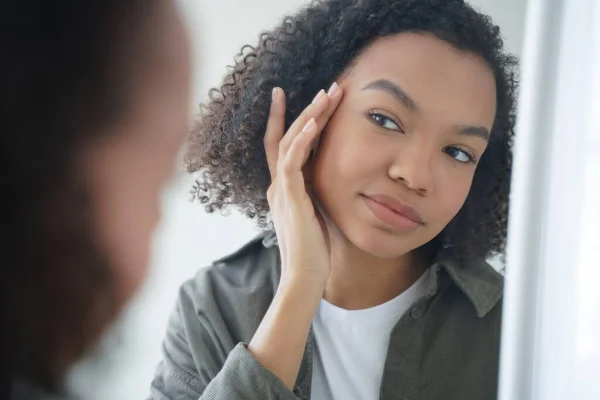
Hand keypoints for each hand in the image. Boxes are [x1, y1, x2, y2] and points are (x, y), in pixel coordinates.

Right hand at [264, 83, 343, 284]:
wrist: (305, 275)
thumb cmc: (314, 249)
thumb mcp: (316, 213)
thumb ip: (316, 194)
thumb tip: (329, 179)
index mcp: (283, 189)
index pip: (281, 146)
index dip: (286, 119)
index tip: (294, 96)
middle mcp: (278, 185)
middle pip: (286, 136)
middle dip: (305, 109)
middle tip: (326, 87)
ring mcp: (281, 190)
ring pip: (289, 143)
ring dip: (308, 117)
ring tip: (327, 94)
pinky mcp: (290, 198)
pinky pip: (292, 163)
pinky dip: (301, 141)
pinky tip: (313, 123)